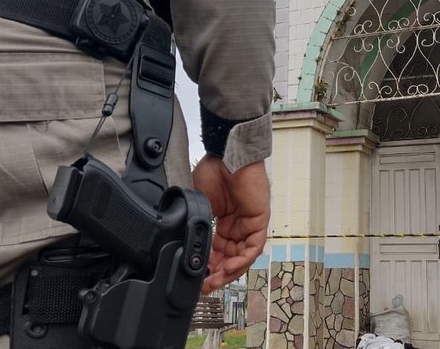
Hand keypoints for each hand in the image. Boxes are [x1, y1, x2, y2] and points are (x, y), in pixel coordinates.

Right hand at [192, 155, 269, 292]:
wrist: (226, 154)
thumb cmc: (214, 170)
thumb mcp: (199, 202)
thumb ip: (194, 221)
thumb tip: (180, 236)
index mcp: (224, 222)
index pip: (217, 251)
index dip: (208, 266)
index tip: (197, 277)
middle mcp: (238, 226)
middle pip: (230, 258)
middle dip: (217, 274)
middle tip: (204, 285)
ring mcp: (250, 223)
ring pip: (243, 257)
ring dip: (229, 272)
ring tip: (214, 281)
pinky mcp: (259, 220)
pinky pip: (253, 247)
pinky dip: (241, 260)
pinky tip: (228, 267)